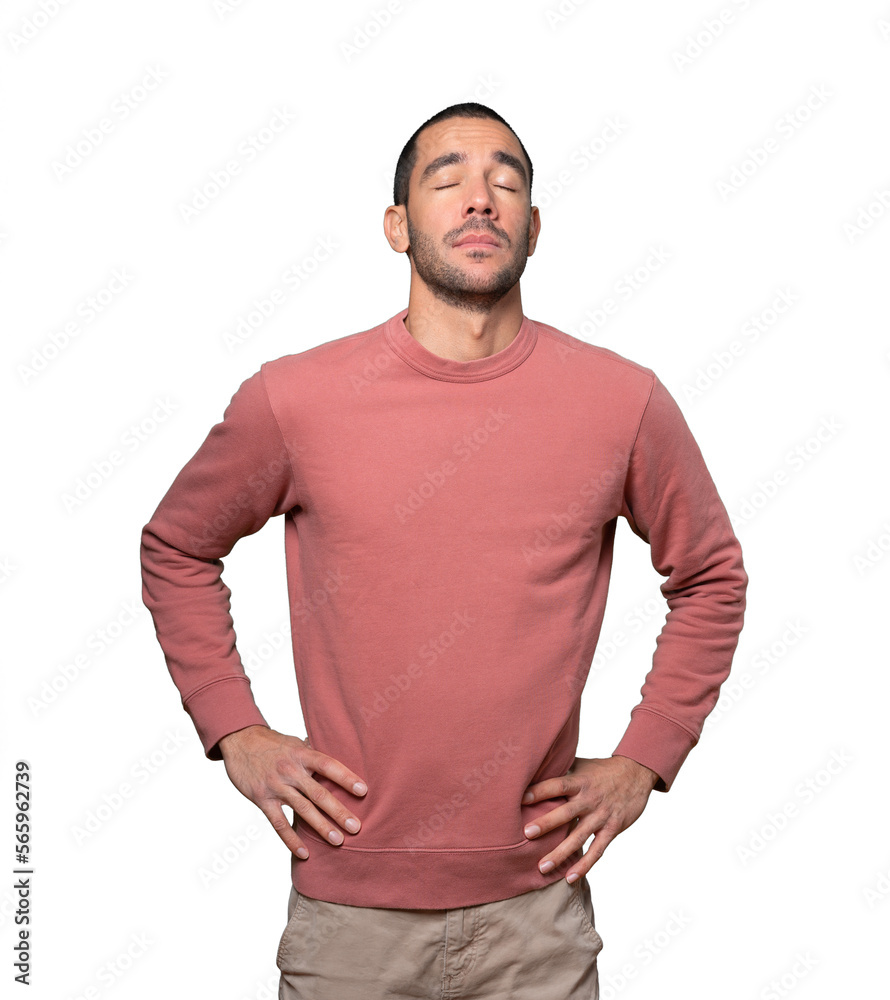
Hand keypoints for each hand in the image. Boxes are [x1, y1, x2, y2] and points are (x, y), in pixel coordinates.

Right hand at [218, 725, 367, 859]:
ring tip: (338, 841)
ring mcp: (276, 786)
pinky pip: (279, 823)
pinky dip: (291, 840)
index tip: (363, 791)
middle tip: (357, 827)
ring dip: (321, 827)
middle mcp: (291, 770)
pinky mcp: (262, 799)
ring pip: (302, 810)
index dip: (346, 778)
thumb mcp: (294, 743)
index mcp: (302, 754)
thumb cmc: (272, 742)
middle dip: (339, 811)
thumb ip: (312, 754)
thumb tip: (337, 757)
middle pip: (318, 793)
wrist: (240, 741)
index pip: (328, 765)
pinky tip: (305, 853)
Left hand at [520, 754, 658, 881]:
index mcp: (580, 781)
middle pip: (566, 812)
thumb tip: (534, 769)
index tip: (521, 798)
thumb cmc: (602, 769)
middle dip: (547, 823)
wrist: (636, 774)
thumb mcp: (582, 765)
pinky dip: (584, 865)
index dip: (540, 791)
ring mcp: (601, 816)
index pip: (557, 785)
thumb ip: (561, 769)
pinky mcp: (612, 829)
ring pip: (579, 837)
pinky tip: (569, 877)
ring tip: (542, 867)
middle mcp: (589, 799)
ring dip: (560, 853)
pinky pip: (597, 850)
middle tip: (526, 834)